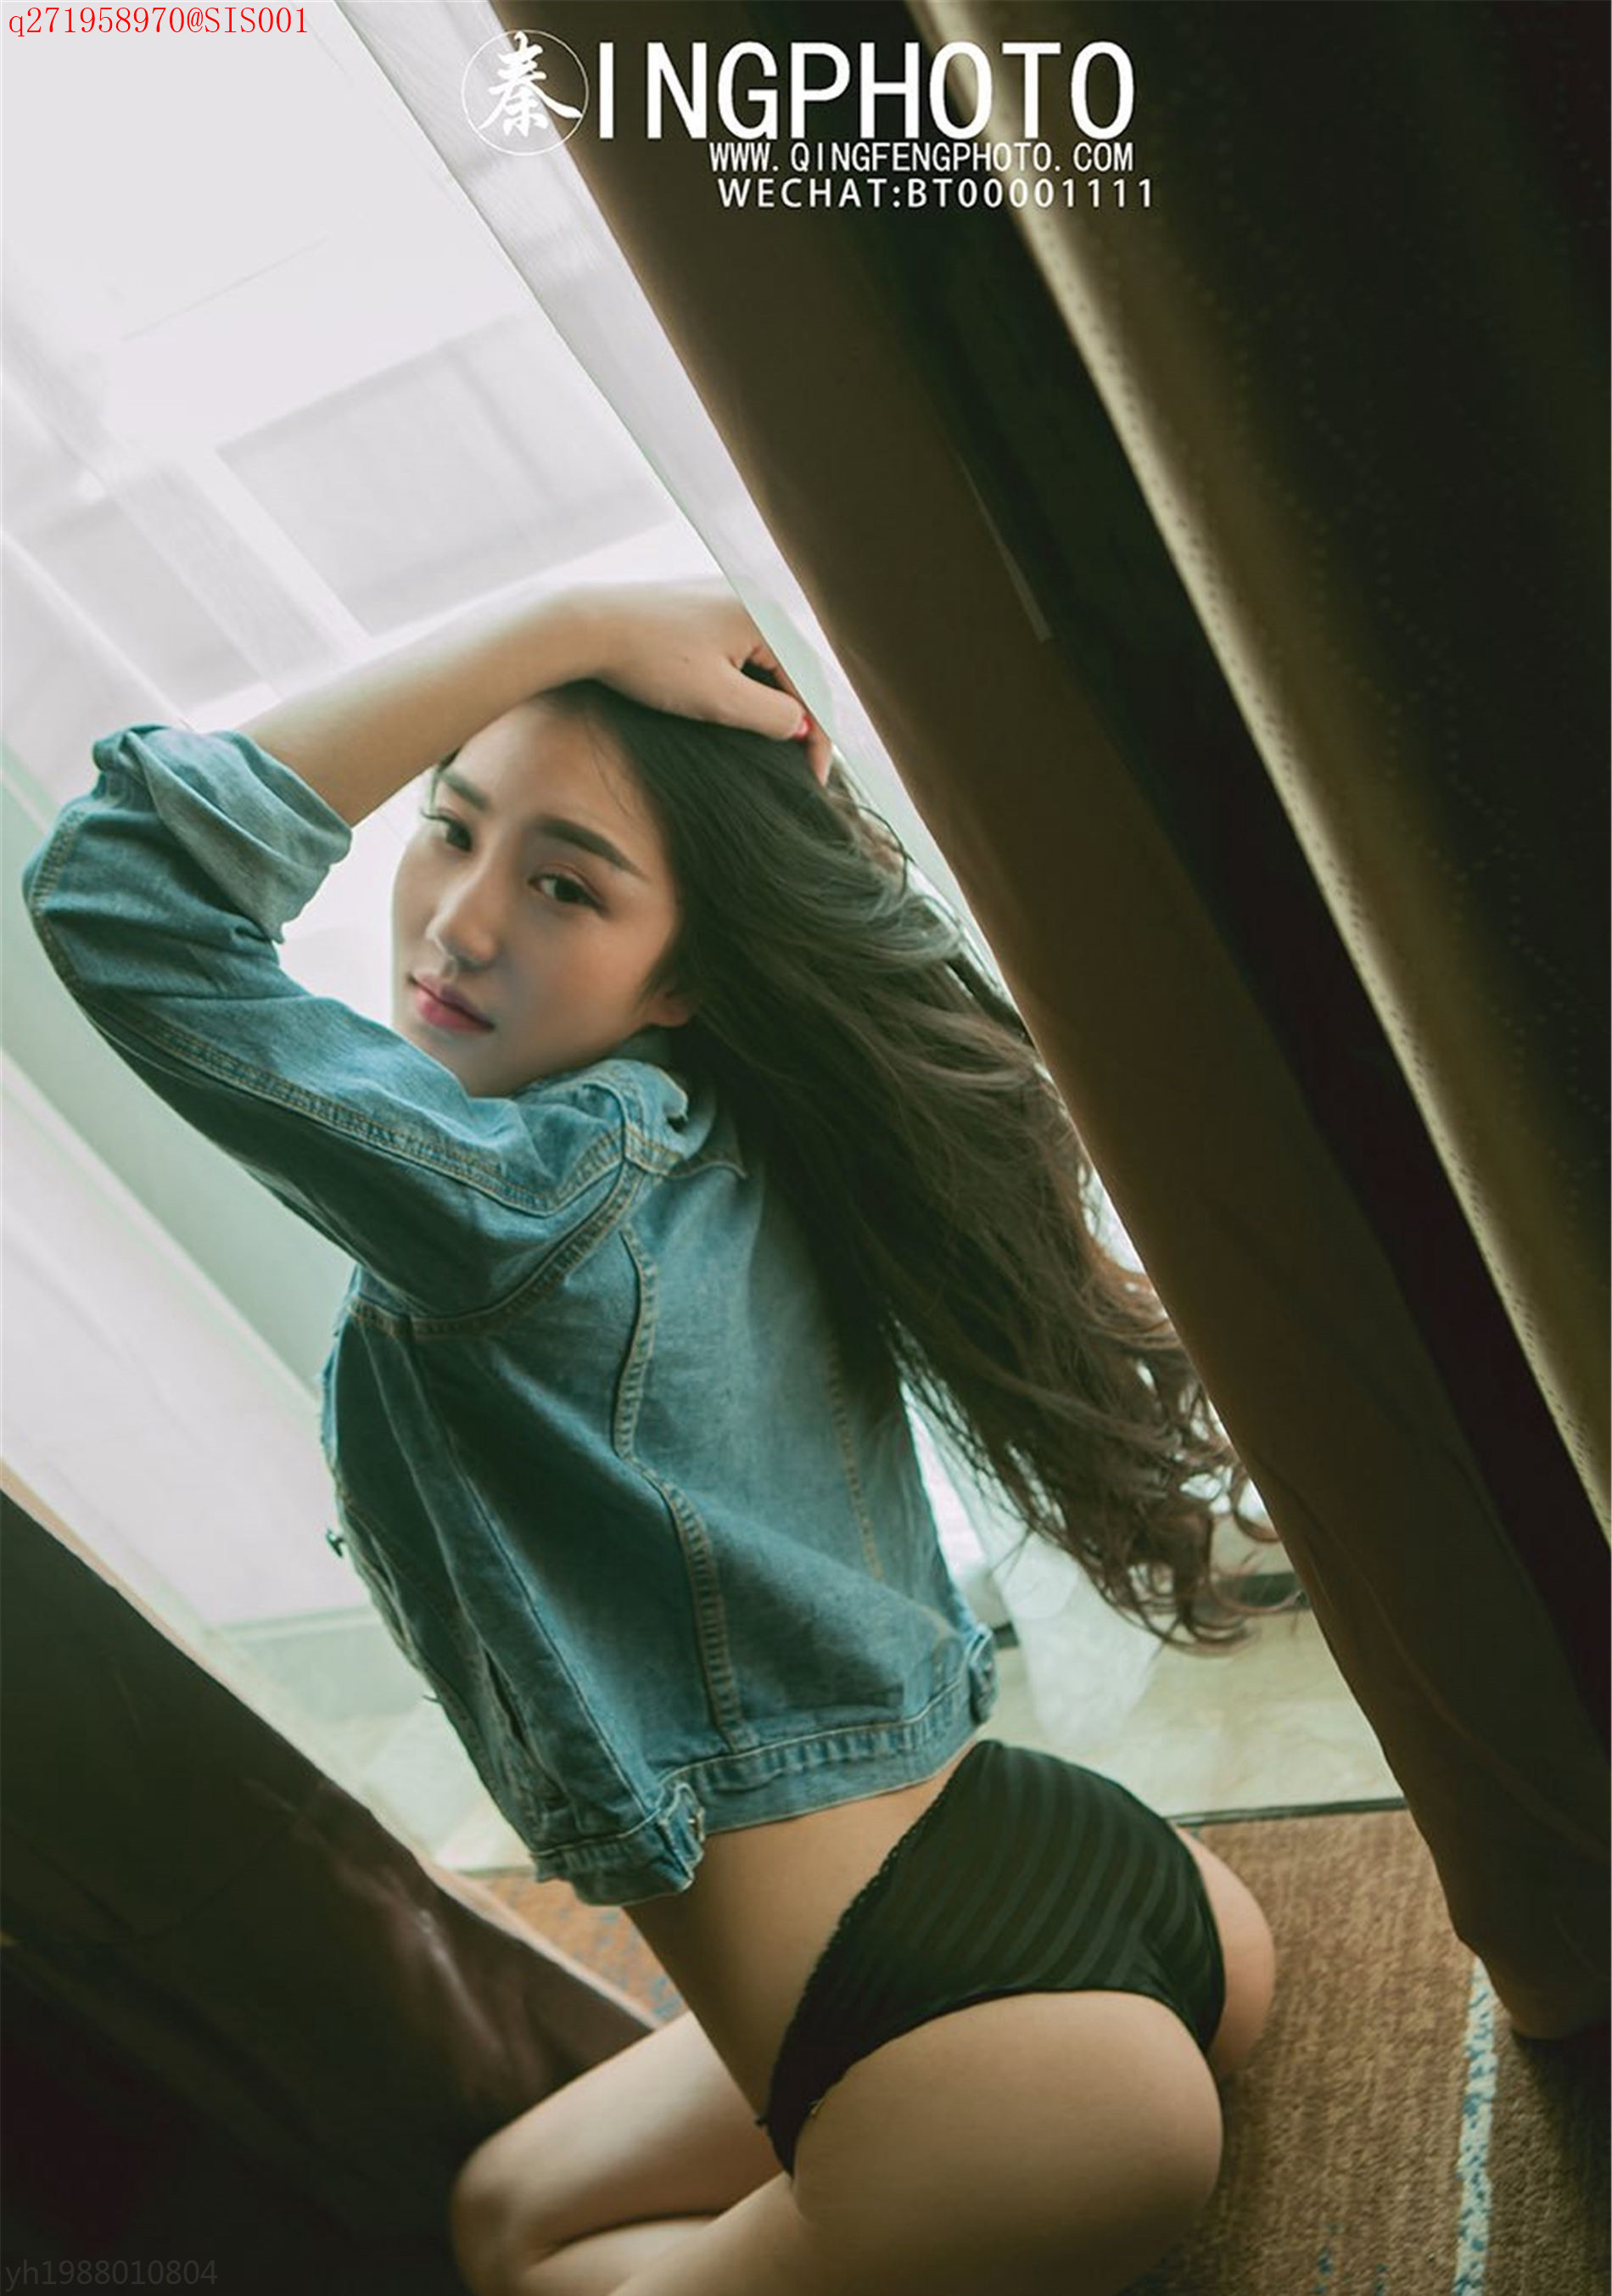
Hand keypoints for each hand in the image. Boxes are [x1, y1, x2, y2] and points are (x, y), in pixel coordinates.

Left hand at [565, 578, 833, 786]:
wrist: (584, 626)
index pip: (811, 687)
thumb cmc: (648, 662)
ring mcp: (726, 597)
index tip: (814, 782)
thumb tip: (803, 727)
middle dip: (802, 720)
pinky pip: (742, 648)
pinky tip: (743, 709)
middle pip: (795, 669)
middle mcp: (753, 598)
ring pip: (768, 659)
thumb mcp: (717, 699)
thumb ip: (771, 716)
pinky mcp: (701, 604)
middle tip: (803, 768)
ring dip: (776, 702)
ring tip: (778, 745)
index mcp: (766, 616)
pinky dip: (750, 682)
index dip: (819, 740)